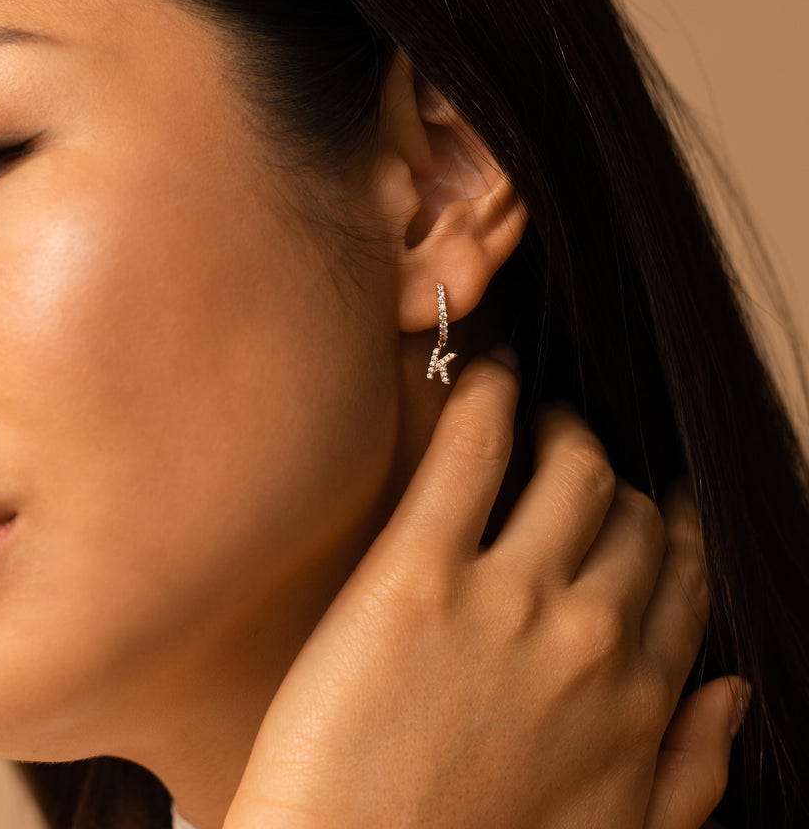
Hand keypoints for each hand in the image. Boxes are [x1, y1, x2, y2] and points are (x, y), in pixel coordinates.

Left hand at [224, 353, 740, 827]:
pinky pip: (473, 450)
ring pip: (573, 467)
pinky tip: (484, 377)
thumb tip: (731, 693)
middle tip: (575, 449)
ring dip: (563, 424)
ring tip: (535, 409)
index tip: (650, 500)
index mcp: (636, 702)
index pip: (680, 576)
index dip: (668, 525)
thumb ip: (686, 769)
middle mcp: (589, 639)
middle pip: (631, 513)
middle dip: (613, 474)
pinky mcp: (415, 576)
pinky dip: (487, 397)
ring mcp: (506, 602)